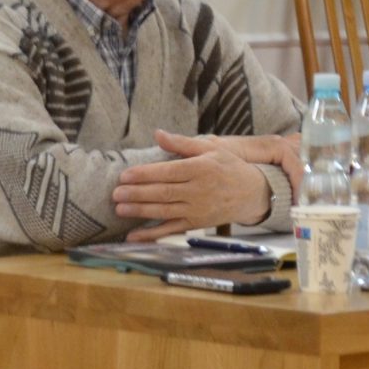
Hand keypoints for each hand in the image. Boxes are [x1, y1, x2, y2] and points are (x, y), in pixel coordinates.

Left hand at [113, 131, 282, 240]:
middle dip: (137, 194)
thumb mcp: (210, 149)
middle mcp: (198, 191)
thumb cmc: (229, 167)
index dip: (145, 174)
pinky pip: (171, 230)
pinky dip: (152, 235)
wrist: (253, 193)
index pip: (167, 172)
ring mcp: (197, 209)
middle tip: (115, 193)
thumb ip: (182, 143)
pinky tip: (134, 235)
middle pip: (163, 193)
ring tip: (120, 208)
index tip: (125, 175)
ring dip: (140, 211)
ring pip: (164, 211)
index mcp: (200, 169)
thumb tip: (157, 133)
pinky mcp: (196, 224)